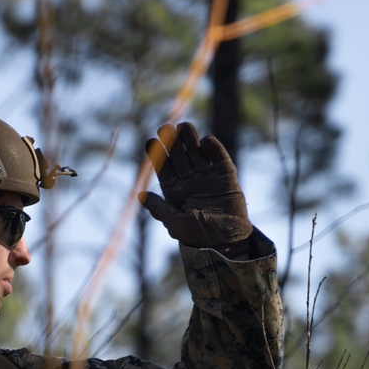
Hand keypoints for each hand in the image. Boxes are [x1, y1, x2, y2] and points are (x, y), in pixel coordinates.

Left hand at [139, 122, 252, 254]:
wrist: (227, 242)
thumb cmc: (198, 236)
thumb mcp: (175, 223)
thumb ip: (159, 209)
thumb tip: (140, 194)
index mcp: (175, 191)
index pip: (164, 169)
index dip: (157, 155)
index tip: (150, 142)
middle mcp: (190, 181)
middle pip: (180, 157)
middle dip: (173, 142)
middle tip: (166, 127)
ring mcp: (208, 176)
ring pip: (198, 153)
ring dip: (191, 140)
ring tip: (184, 127)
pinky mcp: (226, 176)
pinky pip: (220, 159)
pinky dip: (214, 149)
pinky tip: (207, 141)